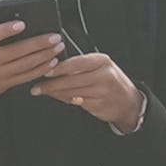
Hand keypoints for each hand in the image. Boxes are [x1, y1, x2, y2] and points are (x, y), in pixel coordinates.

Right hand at [0, 18, 58, 100]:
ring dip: (45, 56)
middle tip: (55, 36)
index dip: (7, 29)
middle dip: (38, 43)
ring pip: (25, 65)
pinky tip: (52, 61)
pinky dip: (41, 69)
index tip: (22, 24)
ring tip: (58, 47)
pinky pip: (27, 77)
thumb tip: (14, 20)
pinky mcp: (5, 84)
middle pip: (16, 51)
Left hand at [29, 41, 145, 132]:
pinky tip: (57, 97)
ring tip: (42, 91)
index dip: (58, 67)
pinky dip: (64, 99)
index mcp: (101, 61)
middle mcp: (103, 75)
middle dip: (50, 84)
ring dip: (54, 93)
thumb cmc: (110, 81)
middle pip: (71, 79)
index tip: (43, 70)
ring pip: (71, 92)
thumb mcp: (99, 67)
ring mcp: (102, 91)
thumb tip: (53, 66)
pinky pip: (76, 102)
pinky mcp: (99, 105)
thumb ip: (80, 65)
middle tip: (36, 86)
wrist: (129, 101)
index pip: (75, 63)